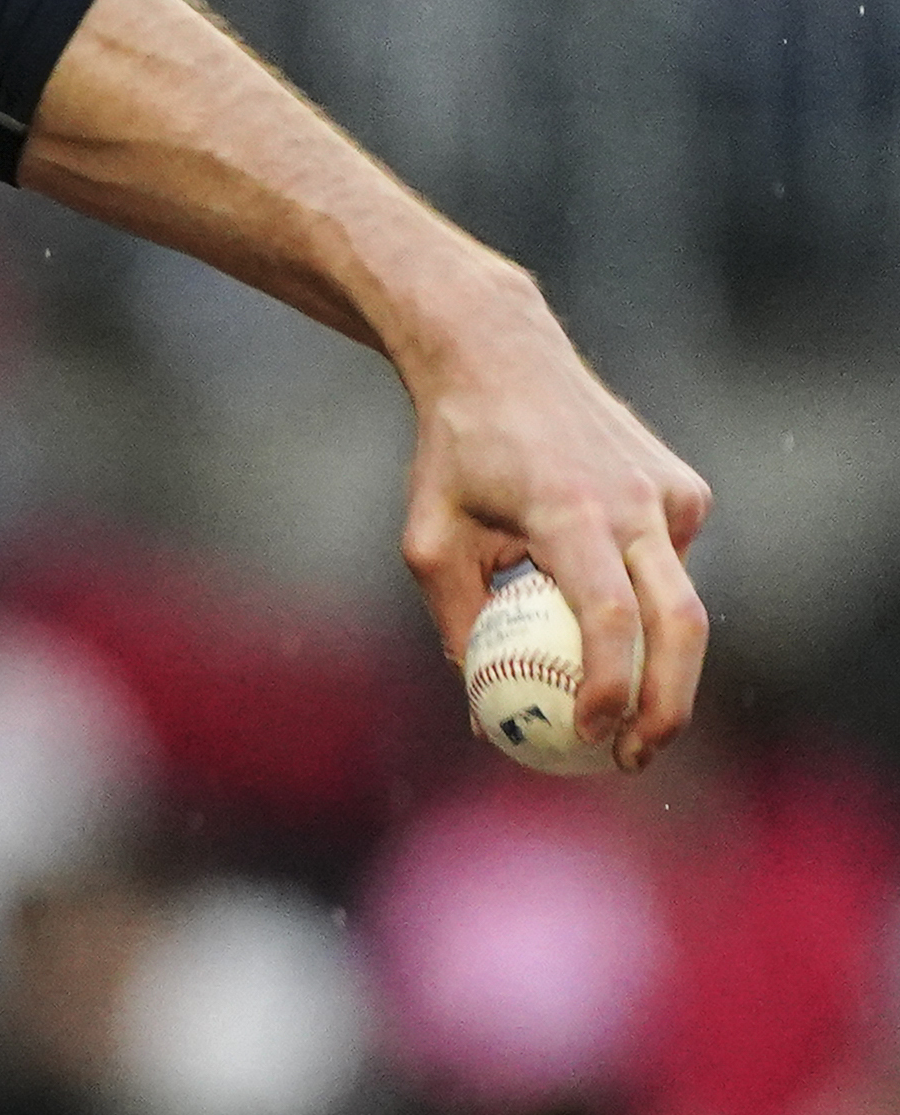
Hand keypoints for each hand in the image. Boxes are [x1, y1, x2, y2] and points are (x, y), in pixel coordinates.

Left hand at [395, 272, 711, 767]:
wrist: (500, 356)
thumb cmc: (452, 454)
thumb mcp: (428, 540)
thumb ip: (459, 623)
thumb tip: (480, 712)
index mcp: (571, 511)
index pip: (610, 618)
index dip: (612, 688)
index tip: (591, 738)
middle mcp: (636, 501)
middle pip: (681, 624)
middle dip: (668, 705)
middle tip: (632, 757)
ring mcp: (670, 492)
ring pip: (681, 601)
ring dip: (657, 663)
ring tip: (616, 713)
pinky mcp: (686, 489)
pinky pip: (668, 565)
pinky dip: (640, 598)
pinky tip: (589, 579)